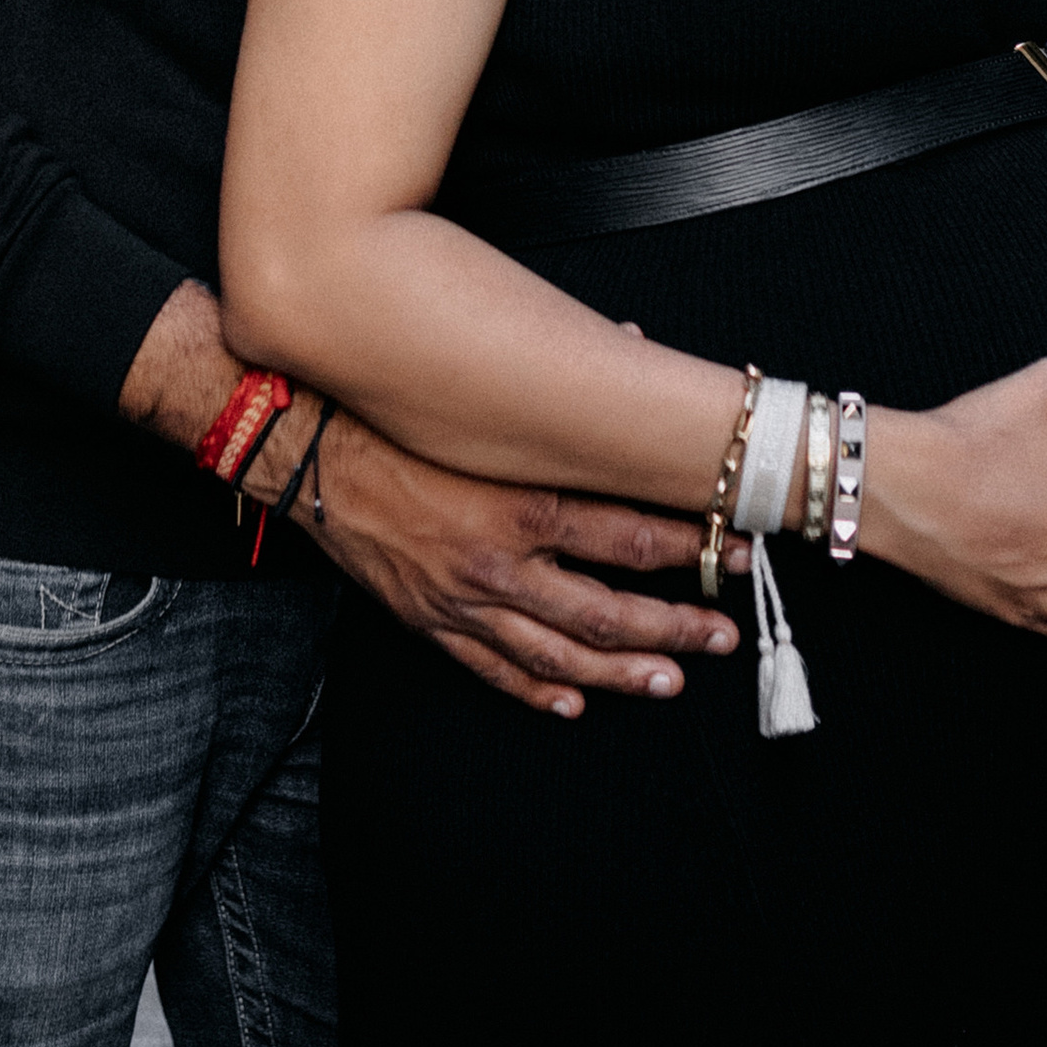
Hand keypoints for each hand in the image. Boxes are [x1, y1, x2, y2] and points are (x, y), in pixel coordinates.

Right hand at [300, 406, 744, 719]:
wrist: (310, 454)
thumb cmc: (397, 422)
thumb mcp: (485, 400)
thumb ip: (561, 386)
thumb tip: (627, 345)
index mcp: (522, 504)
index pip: (631, 537)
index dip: (694, 549)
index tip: (736, 552)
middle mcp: (500, 564)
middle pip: (609, 610)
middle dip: (676, 625)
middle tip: (721, 634)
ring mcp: (466, 603)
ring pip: (561, 655)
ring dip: (623, 671)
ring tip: (669, 679)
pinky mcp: (433, 623)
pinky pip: (495, 670)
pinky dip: (539, 692)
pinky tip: (575, 701)